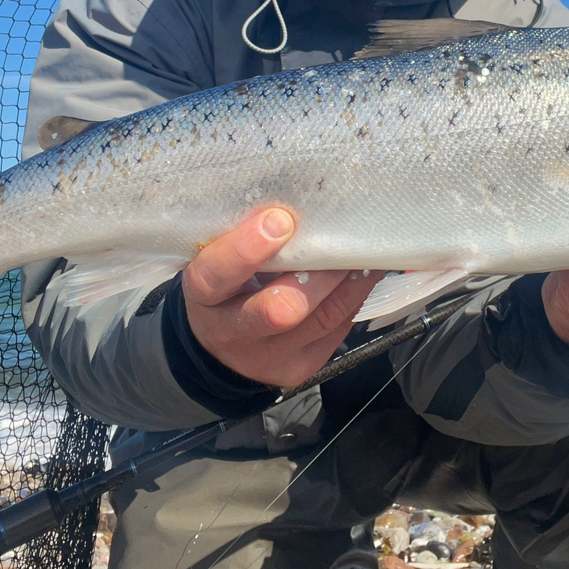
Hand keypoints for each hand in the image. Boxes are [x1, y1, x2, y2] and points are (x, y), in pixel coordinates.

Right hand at [180, 207, 373, 386]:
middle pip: (278, 310)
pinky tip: (364, 272)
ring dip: (349, 281)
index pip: (214, 277)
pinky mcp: (299, 368)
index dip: (247, 249)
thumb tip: (295, 200)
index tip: (280, 220)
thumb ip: (243, 236)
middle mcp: (230, 334)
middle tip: (341, 237)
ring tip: (366, 249)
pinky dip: (354, 297)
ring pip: (320, 320)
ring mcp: (267, 359)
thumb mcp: (216, 258)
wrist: (217, 344)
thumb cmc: (224, 283)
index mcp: (203, 297)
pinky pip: (336, 330)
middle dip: (317, 272)